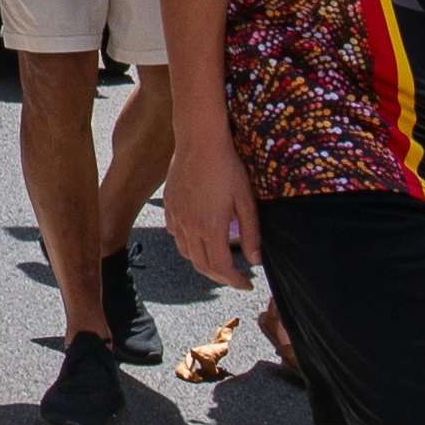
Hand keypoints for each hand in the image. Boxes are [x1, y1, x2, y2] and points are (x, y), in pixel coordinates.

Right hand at [161, 121, 256, 290]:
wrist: (199, 140)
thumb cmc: (226, 166)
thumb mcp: (246, 200)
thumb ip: (251, 233)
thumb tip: (255, 260)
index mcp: (211, 227)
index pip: (221, 268)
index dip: (235, 281)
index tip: (246, 284)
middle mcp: (190, 227)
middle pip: (203, 266)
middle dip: (220, 277)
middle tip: (235, 277)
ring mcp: (176, 217)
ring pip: (187, 254)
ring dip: (204, 264)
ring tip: (219, 261)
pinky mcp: (169, 207)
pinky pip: (176, 237)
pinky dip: (189, 246)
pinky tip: (200, 240)